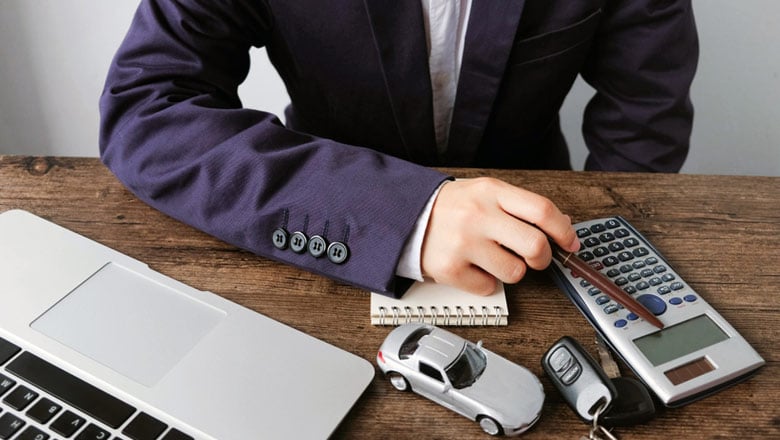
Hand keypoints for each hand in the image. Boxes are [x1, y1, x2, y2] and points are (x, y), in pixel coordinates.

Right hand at [420, 177, 579, 294]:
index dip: (564, 230)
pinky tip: (473, 267)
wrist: (407, 217)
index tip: (570, 242)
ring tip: (493, 258)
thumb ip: (521, 206)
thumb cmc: (452, 207)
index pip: (542, 210)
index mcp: (491, 192)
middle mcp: (478, 216)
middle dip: (543, 258)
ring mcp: (463, 244)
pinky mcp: (451, 270)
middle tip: (536, 258)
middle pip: (535, 245)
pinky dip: (485, 282)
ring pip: (515, 272)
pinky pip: (489, 287)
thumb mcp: (486, 193)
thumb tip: (561, 225)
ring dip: (511, 270)